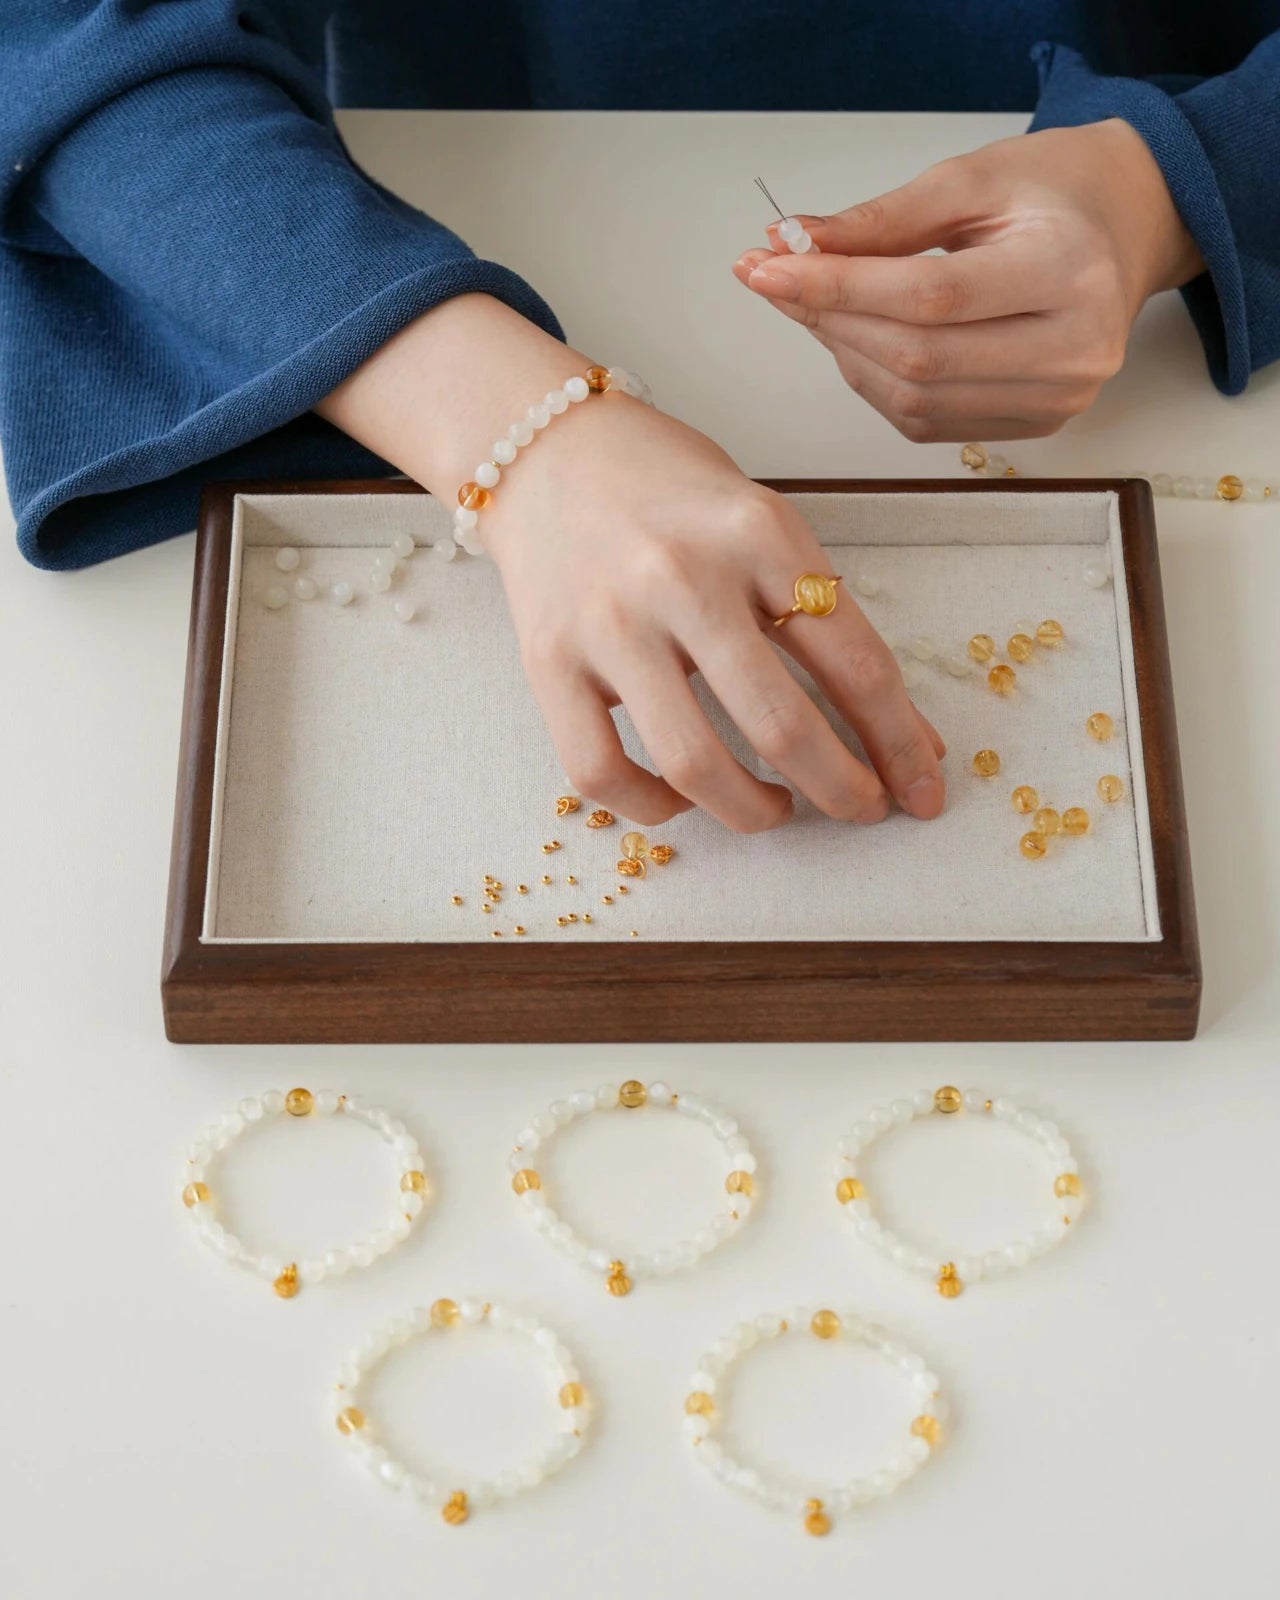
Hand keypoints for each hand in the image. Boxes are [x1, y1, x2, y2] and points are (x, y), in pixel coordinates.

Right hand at [481, 397, 945, 829]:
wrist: (548, 449)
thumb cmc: (672, 496)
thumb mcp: (766, 530)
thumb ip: (829, 622)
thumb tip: (903, 735)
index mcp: (758, 532)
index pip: (856, 663)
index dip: (899, 744)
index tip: (922, 791)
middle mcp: (682, 576)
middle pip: (782, 725)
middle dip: (842, 791)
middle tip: (859, 809)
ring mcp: (608, 622)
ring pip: (693, 764)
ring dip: (752, 813)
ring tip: (775, 808)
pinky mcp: (547, 661)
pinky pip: (601, 771)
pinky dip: (652, 809)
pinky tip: (682, 798)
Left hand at [733, 120, 1203, 442]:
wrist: (1122, 230)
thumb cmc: (1054, 196)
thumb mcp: (971, 180)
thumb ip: (882, 219)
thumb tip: (791, 247)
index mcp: (1069, 274)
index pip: (930, 297)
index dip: (838, 287)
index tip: (767, 266)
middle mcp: (1073, 351)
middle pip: (918, 356)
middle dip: (830, 319)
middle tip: (775, 279)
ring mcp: (1055, 400)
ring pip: (913, 398)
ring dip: (844, 353)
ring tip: (814, 303)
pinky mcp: (1031, 425)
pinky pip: (926, 419)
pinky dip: (876, 380)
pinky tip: (859, 337)